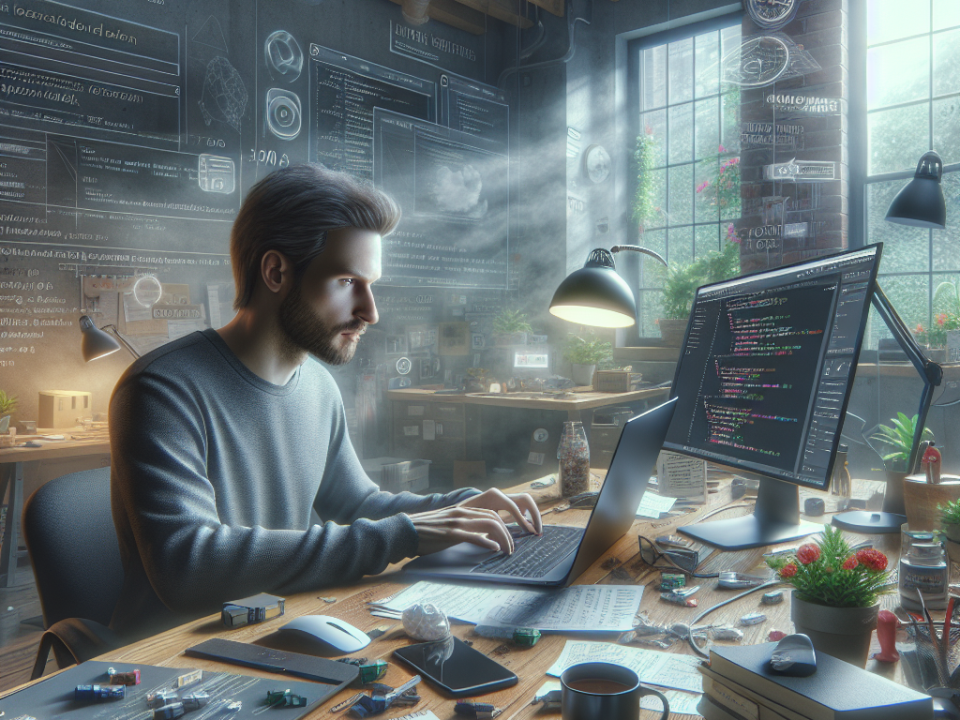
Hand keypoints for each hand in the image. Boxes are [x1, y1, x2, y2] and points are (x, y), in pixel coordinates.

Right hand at [409, 488, 542, 556]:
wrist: (406, 531)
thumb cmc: (427, 531)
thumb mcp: (449, 524)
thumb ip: (465, 526)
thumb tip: (482, 536)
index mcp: (463, 510)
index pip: (492, 513)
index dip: (505, 525)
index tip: (510, 538)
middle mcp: (463, 513)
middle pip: (495, 518)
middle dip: (508, 534)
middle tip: (512, 548)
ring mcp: (457, 522)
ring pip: (490, 524)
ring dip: (503, 538)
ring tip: (507, 551)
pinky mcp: (451, 534)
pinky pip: (475, 536)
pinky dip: (488, 542)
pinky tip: (494, 549)